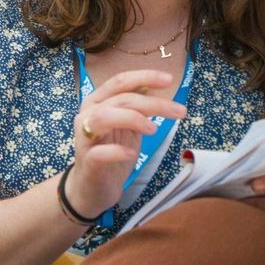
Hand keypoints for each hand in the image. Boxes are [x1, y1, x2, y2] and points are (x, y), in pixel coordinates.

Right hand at [67, 70, 186, 218]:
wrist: (91, 187)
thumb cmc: (111, 152)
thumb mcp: (128, 126)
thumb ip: (137, 107)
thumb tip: (156, 86)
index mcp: (97, 102)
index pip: (119, 82)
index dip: (144, 77)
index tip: (169, 80)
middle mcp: (87, 115)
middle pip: (120, 99)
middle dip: (153, 103)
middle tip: (180, 112)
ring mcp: (84, 138)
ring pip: (103, 117)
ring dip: (132, 119)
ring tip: (153, 130)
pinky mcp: (87, 161)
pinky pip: (99, 152)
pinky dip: (117, 151)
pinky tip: (132, 154)